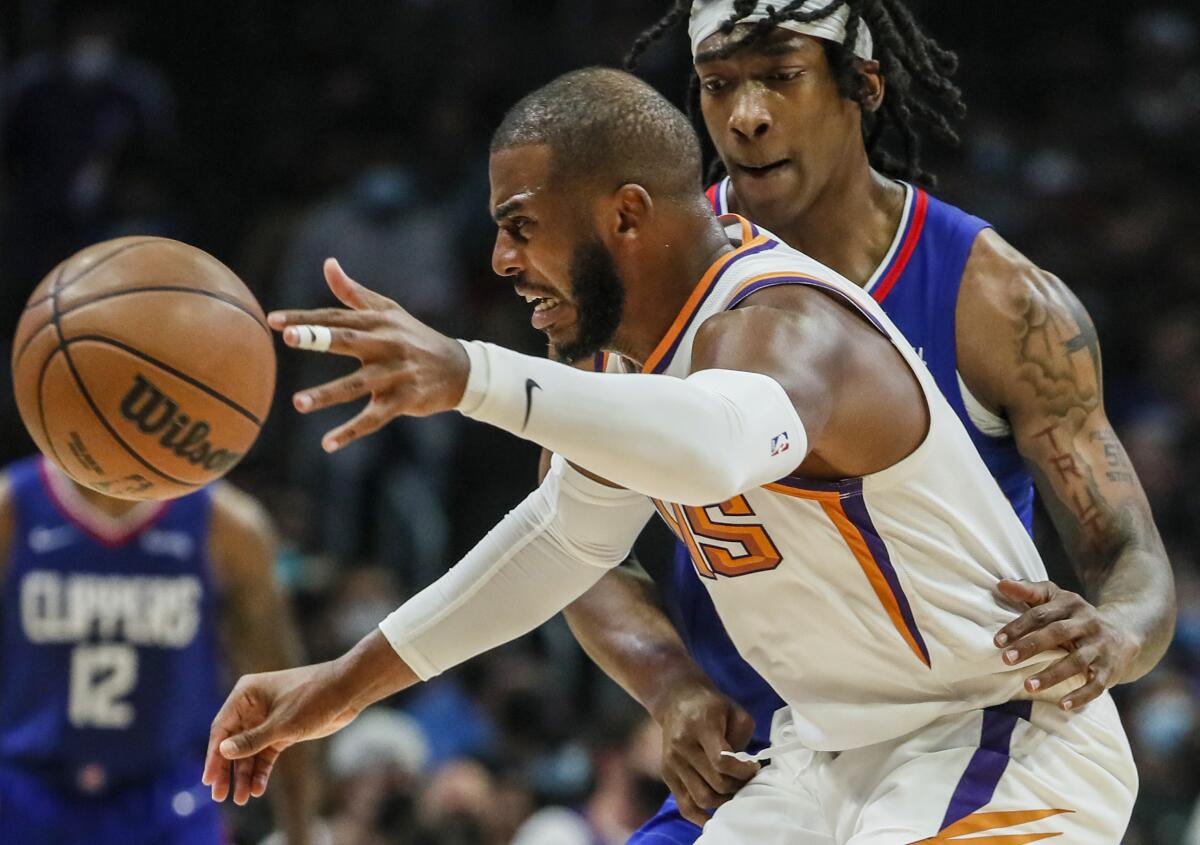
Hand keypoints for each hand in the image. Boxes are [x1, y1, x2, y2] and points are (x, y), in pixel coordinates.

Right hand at [202, 662, 360, 804]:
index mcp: (246, 694)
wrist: (348, 690)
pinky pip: (266, 753)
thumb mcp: (282, 724)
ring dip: (245, 774)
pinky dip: (262, 770)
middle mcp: (253, 706)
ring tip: (242, 798)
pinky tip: (257, 788)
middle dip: (227, 769)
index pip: (221, 728)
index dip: (213, 755)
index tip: (208, 780)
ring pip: (250, 751)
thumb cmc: (314, 698)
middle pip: (233, 742)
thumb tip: (223, 751)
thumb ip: (252, 740)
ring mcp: (268, 719)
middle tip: (220, 795)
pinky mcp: (283, 730)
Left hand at [269, 258, 470, 452]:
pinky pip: (374, 418)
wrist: (459, 369)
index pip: (336, 317)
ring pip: (356, 385)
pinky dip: (351, 431)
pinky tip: (328, 443)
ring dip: (327, 394)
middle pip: (347, 340)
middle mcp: (386, 345)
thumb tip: (328, 264)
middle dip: (317, 338)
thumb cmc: (415, 337)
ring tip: (298, 403)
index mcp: (379, 323)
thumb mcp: (389, 311)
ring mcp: (395, 374)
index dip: (306, 318)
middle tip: (288, 338)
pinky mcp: (403, 400)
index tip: (274, 321)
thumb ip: (353, 293)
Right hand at [652, 680, 758, 827]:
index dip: (743, 771)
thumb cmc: (712, 706)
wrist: (676, 699)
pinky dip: (701, 816)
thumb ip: (742, 740)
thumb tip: (742, 769)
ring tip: (733, 790)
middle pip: (715, 783)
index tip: (754, 768)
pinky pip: (685, 805)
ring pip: (702, 798)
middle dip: (737, 786)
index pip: (721, 761)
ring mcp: (672, 763)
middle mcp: (682, 746)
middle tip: (747, 780)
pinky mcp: (667, 775)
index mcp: (700, 726)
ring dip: (724, 800)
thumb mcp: (735, 711)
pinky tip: (715, 816)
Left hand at [994, 579, 1138, 710]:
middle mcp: (1088, 624)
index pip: (1041, 613)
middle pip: (1057, 633)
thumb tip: (1001, 584)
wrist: (1124, 632)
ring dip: (1052, 675)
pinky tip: (1063, 705)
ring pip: (1076, 661)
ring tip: (1028, 686)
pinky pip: (1097, 685)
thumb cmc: (1076, 616)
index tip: (997, 641)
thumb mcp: (1056, 598)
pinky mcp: (1111, 670)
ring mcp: (1100, 647)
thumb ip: (1029, 591)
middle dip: (1031, 646)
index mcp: (1071, 604)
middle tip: (1006, 659)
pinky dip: (1081, 696)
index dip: (1018, 626)